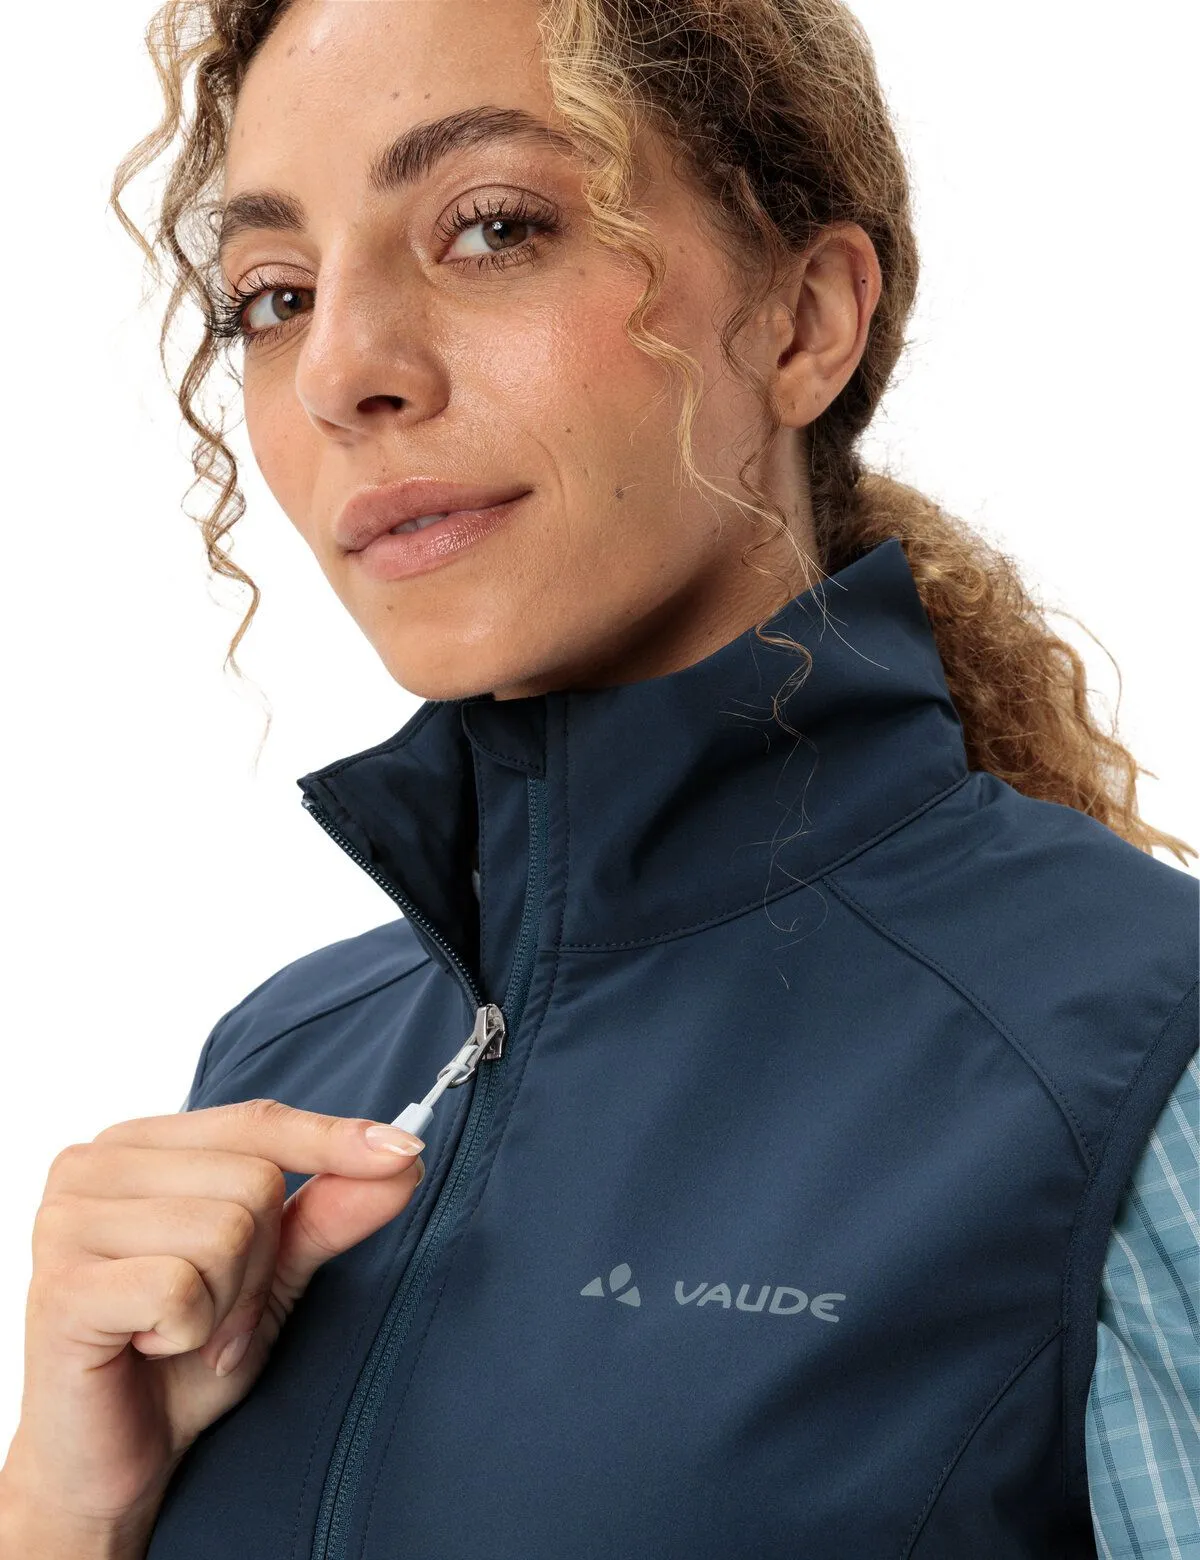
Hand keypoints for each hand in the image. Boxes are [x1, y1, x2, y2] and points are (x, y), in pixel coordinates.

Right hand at [2, 1099, 425, 1529]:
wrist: (112, 1459)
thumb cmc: (185, 1355)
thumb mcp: (273, 1273)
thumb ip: (330, 1211)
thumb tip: (402, 1158)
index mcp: (137, 1144)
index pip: (256, 1120)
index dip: (333, 1139)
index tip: (407, 1150)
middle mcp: (91, 1165)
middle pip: (254, 1179)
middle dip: (260, 1264)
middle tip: (216, 1315)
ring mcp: (65, 1221)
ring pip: (226, 1230)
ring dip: (227, 1303)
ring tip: (184, 1333)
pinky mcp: (60, 1287)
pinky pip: (181, 1287)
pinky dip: (191, 1332)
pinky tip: (149, 1348)